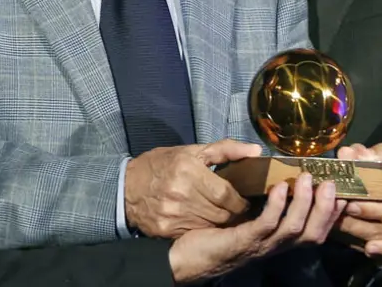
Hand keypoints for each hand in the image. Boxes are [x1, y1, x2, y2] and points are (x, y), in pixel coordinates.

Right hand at [124, 139, 258, 238]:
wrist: (126, 186)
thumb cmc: (162, 165)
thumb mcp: (191, 151)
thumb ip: (225, 150)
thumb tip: (255, 151)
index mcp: (188, 170)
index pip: (226, 194)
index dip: (240, 200)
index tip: (245, 199)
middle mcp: (181, 193)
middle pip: (221, 213)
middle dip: (234, 212)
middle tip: (238, 208)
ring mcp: (172, 214)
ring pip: (211, 225)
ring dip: (221, 222)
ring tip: (224, 214)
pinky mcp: (166, 229)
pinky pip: (195, 232)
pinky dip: (204, 229)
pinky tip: (205, 222)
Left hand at [168, 173, 345, 283]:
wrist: (181, 258)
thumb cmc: (211, 236)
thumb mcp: (242, 218)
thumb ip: (261, 205)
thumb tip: (278, 180)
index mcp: (276, 241)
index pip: (314, 231)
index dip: (331, 215)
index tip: (342, 193)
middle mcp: (273, 247)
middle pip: (312, 234)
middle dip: (325, 209)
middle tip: (330, 182)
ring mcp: (259, 247)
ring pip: (293, 229)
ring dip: (304, 203)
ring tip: (306, 179)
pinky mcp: (242, 243)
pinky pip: (265, 226)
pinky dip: (276, 207)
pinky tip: (278, 188)